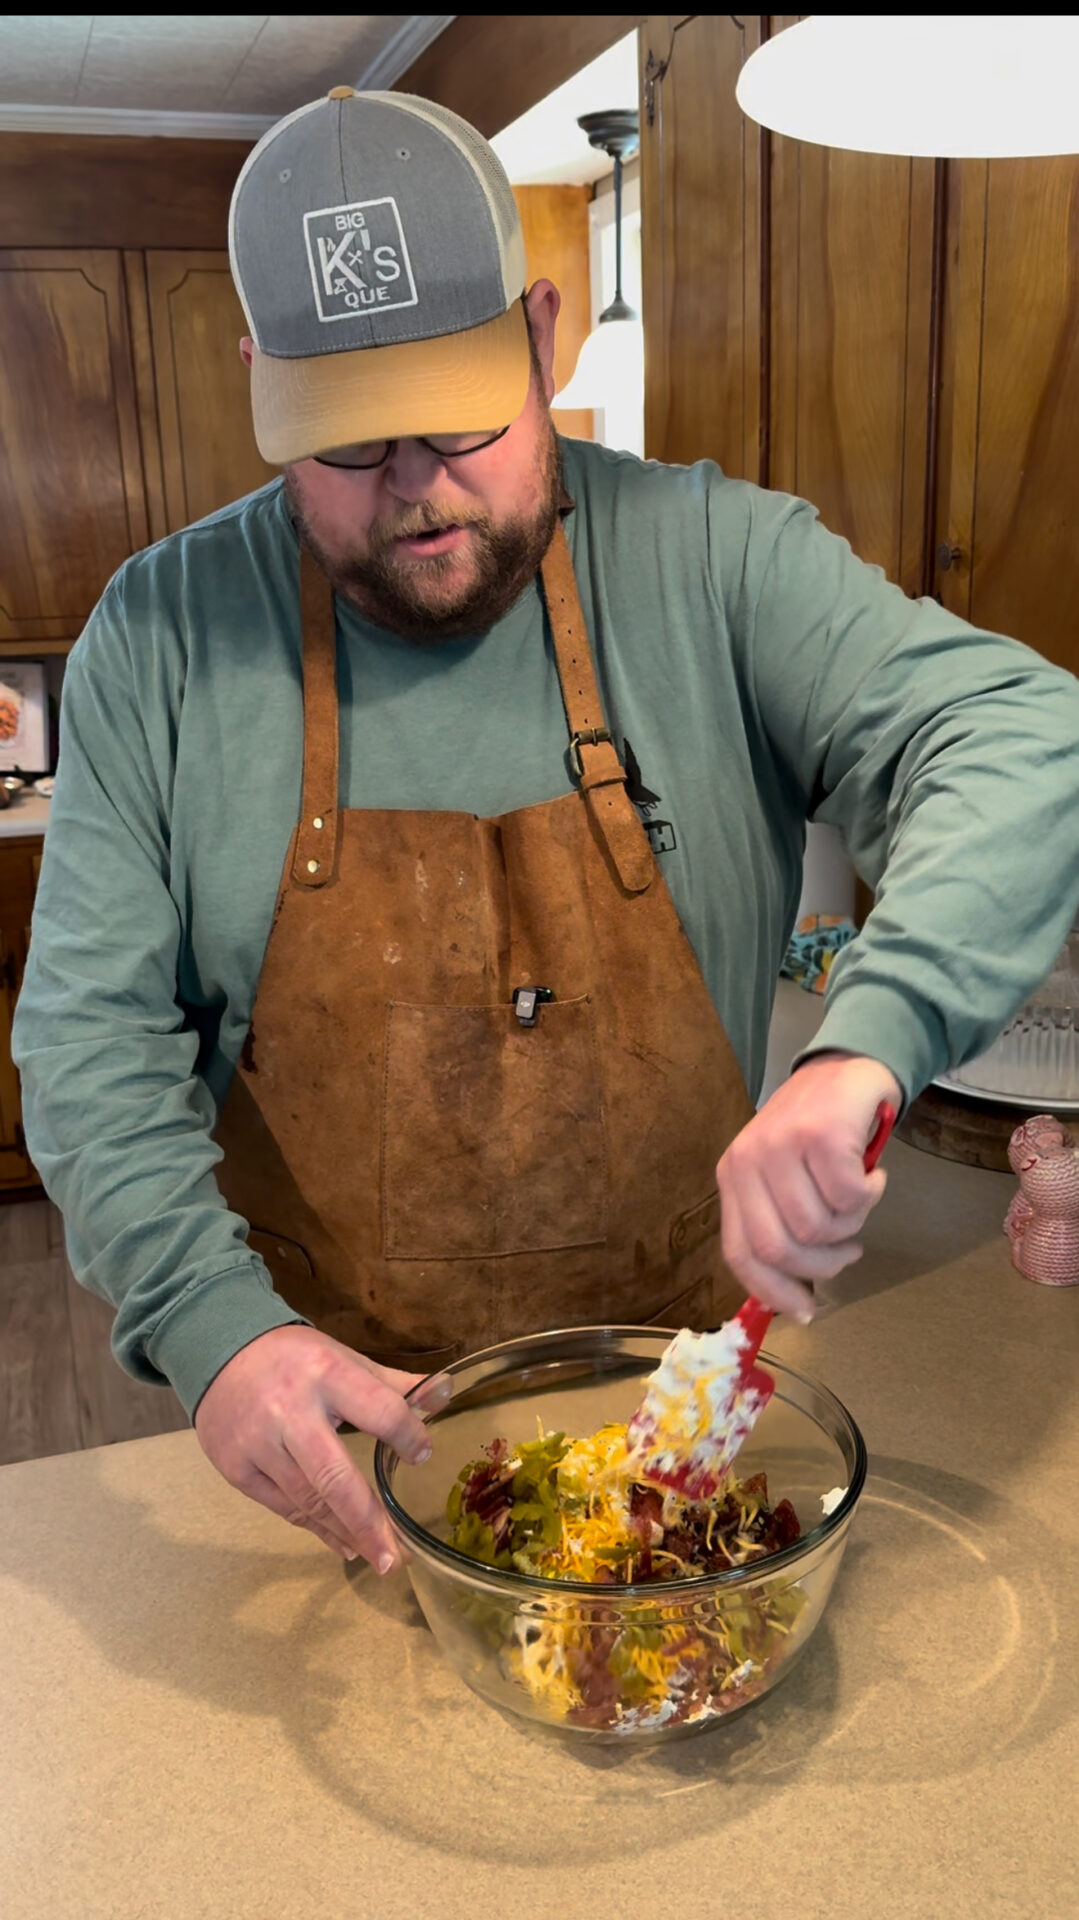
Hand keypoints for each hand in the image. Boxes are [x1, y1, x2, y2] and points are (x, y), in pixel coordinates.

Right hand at [194, 1324, 447, 1569]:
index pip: (379, 1412)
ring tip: (378, 1558)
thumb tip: (445, 1394)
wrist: (219, 1351)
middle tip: (399, 1558)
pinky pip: (283, 1507)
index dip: (408, 1437)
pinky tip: (341, 1543)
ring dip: (346, 1533)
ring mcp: (258, 1443)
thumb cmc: (294, 1358)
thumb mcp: (343, 1358)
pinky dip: (315, 1528)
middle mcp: (289, 1411)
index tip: (423, 1456)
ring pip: (308, 1501)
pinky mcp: (235, 1467)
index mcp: (326, 1374)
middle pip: (334, 1477)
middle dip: (369, 1522)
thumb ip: (392, 1384)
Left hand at [715, 1052, 901, 1320]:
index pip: (740, 1253)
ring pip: (819, 1226)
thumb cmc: (816, 1131)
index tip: (806, 1311)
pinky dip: (870, 1195)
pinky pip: (850, 1198)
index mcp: (733, 1177)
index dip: (772, 1291)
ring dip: (851, 1225)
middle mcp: (747, 1160)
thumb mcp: (781, 1176)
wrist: (847, 1067)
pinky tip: (871, 1174)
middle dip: (822, 1264)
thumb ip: (778, 1223)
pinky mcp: (820, 1133)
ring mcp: (781, 1144)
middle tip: (847, 1251)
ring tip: (858, 1198)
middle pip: (780, 1248)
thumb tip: (792, 1297)